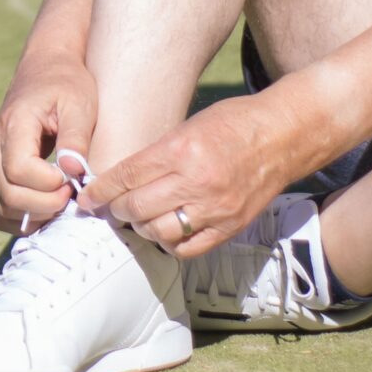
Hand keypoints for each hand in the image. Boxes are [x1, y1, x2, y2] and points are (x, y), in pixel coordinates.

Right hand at [0, 55, 97, 235]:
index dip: (47, 185)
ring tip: (61, 201)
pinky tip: (47, 207)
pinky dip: (22, 217)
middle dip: (44, 205)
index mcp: (14, 125)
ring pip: (1, 207)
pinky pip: (0, 207)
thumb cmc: (66, 83)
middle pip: (8, 194)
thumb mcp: (79, 103)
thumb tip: (71, 173)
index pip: (18, 170)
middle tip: (71, 195)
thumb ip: (75, 138)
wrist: (46, 69)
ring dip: (34, 215)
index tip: (72, 179)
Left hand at [82, 92, 309, 257]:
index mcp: (181, 149)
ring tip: (139, 218)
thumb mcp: (188, 126)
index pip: (127, 176)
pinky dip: (169, 243)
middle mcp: (196, 181)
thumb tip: (123, 180)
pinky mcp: (230, 226)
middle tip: (111, 207)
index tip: (87, 198)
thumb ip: (157, 154)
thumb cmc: (234, 123)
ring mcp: (215, 207)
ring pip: (158, 232)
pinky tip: (165, 231)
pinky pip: (188, 248)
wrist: (284, 135)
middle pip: (137, 207)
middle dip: (116, 209)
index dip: (100, 190)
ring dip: (141, 228)